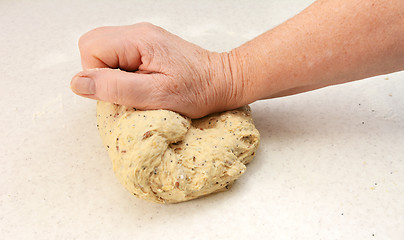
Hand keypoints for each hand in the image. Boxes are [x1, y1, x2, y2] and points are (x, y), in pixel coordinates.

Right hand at [70, 22, 246, 117]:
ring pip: (104, 51)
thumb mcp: (156, 96)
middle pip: (93, 45)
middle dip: (102, 73)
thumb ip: (116, 88)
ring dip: (113, 73)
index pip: (90, 48)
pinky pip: (119, 55)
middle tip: (129, 89)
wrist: (223, 80)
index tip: (123, 91)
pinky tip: (144, 81)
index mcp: (138, 41)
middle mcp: (138, 32)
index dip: (98, 76)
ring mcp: (143, 37)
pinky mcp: (148, 46)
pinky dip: (124, 71)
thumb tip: (78, 82)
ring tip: (139, 86)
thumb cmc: (198, 90)